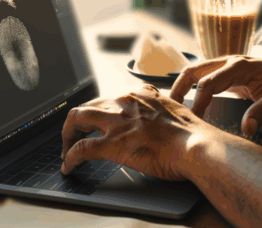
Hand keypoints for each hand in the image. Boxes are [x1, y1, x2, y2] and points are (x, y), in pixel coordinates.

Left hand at [60, 84, 210, 180]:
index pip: (110, 98)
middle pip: (89, 105)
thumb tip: (156, 120)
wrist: (195, 145)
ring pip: (76, 118)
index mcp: (140, 94)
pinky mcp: (111, 143)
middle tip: (77, 136)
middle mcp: (124, 102)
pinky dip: (70, 158)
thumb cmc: (191, 134)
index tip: (99, 123)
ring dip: (67, 134)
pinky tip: (69, 166)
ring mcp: (116, 122)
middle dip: (79, 122)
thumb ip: (159, 110)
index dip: (101, 112)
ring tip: (67, 149)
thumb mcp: (174, 111)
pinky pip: (80, 149)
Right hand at [170, 56, 261, 136]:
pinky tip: (186, 103)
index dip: (198, 102)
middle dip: (178, 89)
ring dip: (181, 87)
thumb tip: (247, 129)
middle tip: (169, 110)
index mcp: (238, 67)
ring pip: (194, 71)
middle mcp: (228, 62)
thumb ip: (261, 113)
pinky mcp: (225, 72)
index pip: (208, 83)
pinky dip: (190, 87)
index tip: (194, 120)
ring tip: (173, 107)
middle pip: (193, 71)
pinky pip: (202, 77)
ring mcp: (225, 65)